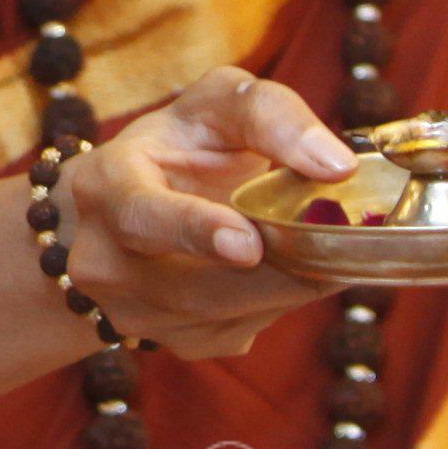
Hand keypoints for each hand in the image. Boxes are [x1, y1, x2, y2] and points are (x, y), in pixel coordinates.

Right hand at [49, 66, 359, 361]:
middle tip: (341, 246)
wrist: (126, 207)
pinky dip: (283, 296)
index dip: (195, 230)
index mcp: (106, 186)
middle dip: (277, 270)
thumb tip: (334, 165)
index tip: (248, 243)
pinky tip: (286, 263)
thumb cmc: (180, 145)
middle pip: (199, 288)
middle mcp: (106, 261)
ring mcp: (139, 314)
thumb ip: (270, 114)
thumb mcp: (215, 105)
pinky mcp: (183, 343)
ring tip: (324, 244)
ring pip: (235, 313)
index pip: (141, 216)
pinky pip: (251, 326)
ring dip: (290, 282)